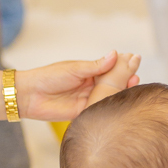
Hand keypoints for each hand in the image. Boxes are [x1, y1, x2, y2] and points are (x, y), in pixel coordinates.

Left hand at [16, 52, 139, 120]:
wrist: (30, 95)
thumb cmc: (49, 77)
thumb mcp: (75, 68)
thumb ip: (95, 65)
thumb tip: (115, 54)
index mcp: (89, 72)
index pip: (110, 68)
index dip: (122, 65)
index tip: (135, 59)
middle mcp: (91, 85)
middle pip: (113, 82)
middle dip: (126, 78)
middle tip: (136, 74)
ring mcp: (89, 99)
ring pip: (109, 95)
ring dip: (122, 91)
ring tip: (134, 83)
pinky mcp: (85, 112)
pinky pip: (101, 108)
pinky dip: (111, 105)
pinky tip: (122, 100)